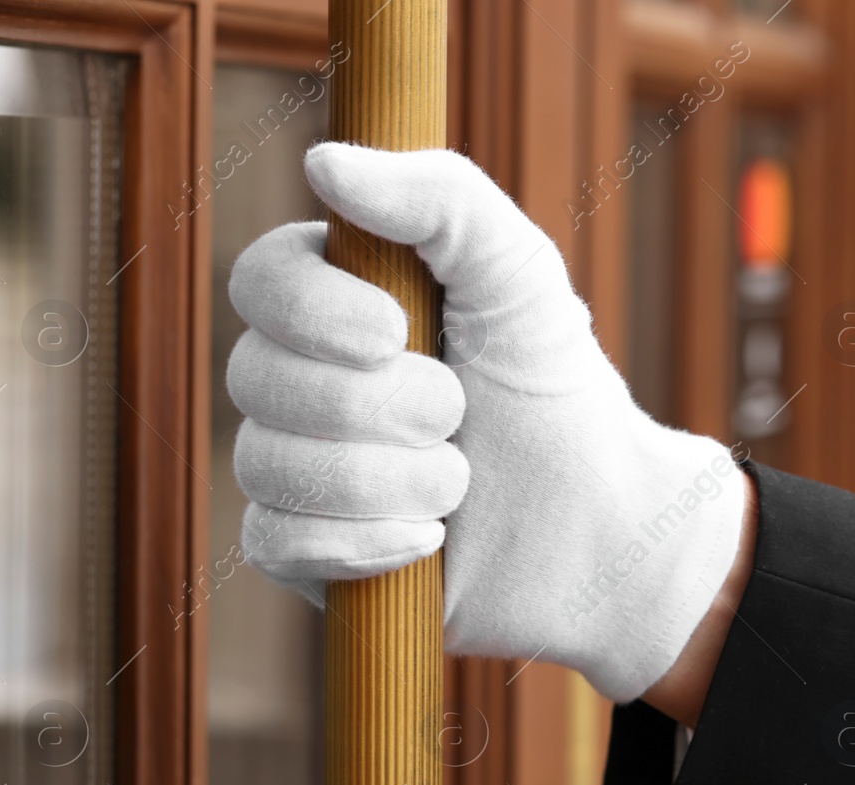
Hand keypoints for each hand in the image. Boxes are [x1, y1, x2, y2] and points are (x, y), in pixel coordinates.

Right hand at [227, 144, 748, 703]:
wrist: (598, 525)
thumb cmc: (554, 391)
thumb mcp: (518, 275)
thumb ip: (441, 199)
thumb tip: (324, 161)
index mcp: (341, 303)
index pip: (261, 283)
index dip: (311, 310)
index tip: (395, 330)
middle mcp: (304, 382)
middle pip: (255, 377)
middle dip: (376, 405)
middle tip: (458, 413)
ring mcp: (300, 470)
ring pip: (266, 464)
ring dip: (384, 477)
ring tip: (459, 483)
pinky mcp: (309, 553)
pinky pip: (274, 541)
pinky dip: (361, 541)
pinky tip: (427, 537)